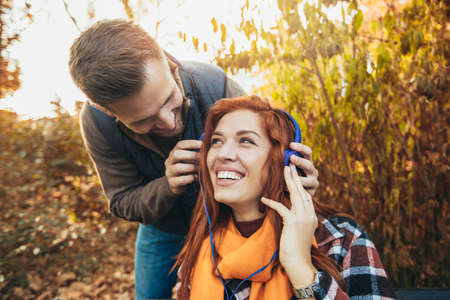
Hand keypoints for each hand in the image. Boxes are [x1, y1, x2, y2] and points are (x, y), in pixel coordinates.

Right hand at [165, 140, 201, 194]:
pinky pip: (181, 179)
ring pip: (178, 167)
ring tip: (201, 169)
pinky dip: (191, 178)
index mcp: (173, 153)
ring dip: (192, 167)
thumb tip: (208, 146)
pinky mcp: (172, 183)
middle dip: (191, 155)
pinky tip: (198, 177)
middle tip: (203, 158)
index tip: (202, 144)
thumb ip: (196, 153)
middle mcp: (169, 162)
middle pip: (176, 154)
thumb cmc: (187, 170)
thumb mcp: (189, 160)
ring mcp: (169, 172)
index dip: (191, 143)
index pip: (180, 145)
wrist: (177, 185)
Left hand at [261, 164, 317, 287]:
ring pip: (296, 195)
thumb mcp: (297, 232)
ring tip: (284, 170)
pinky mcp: (293, 223)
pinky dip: (272, 202)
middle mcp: (309, 215)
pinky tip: (264, 198)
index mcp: (311, 217)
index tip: (295, 174)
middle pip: (303, 191)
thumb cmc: (296, 250)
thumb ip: (295, 221)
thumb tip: (287, 213)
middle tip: (290, 165)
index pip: (307, 196)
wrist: (299, 264)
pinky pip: (282, 208)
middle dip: (296, 177)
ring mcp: (303, 218)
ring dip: (289, 181)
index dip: (301, 184)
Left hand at [289, 142, 318, 195]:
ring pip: (308, 180)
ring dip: (297, 178)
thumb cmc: (290, 177)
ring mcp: (314, 183)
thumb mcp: (289, 167)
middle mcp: (313, 172)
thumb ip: (286, 159)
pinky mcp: (311, 193)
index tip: (290, 144)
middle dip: (300, 161)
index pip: (308, 152)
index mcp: (308, 162)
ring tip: (287, 177)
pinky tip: (285, 188)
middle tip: (290, 158)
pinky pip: (304, 191)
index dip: (300, 147)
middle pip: (308, 164)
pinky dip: (295, 189)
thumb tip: (276, 149)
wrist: (295, 195)